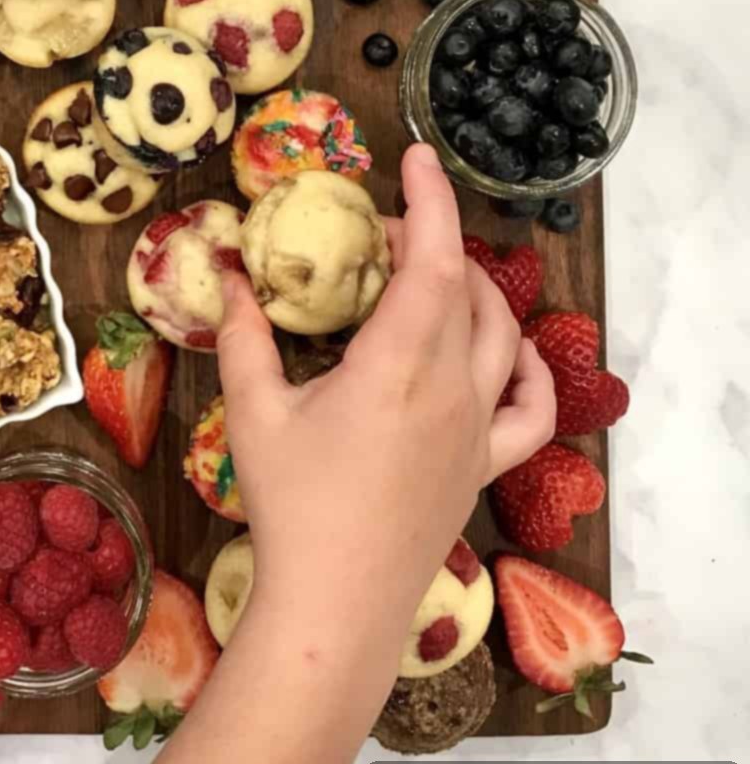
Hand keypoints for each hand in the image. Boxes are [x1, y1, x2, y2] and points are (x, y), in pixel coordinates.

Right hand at [218, 144, 555, 625]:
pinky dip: (531, 367)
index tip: (413, 158)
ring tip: (432, 272)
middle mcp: (452, 387)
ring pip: (503, 334)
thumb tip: (231, 272)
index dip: (429, 201)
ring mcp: (478, 429)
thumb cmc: (291, 507)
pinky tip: (511, 349)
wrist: (338, 605)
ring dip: (475, 287)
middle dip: (432, 239)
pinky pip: (532, 409)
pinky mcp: (486, 465)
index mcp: (398, 365)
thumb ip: (243, 336)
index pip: (432, 261)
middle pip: (464, 287)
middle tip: (385, 229)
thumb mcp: (253, 413)